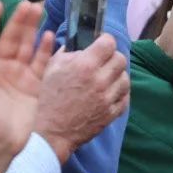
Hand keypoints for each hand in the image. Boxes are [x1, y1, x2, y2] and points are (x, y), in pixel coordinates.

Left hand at [0, 1, 55, 159]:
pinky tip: (49, 36)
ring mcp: (19, 75)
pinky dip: (45, 50)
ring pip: (27, 46)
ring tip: (39, 11)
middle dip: (18, 20)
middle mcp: (2, 67)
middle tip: (29, 4)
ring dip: (33, 29)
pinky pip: (41, 63)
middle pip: (11, 38)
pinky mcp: (34, 85)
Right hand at [33, 36, 128, 160]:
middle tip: (104, 62)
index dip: (106, 41)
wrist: (50, 132)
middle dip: (112, 58)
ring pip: (125, 79)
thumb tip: (80, 47)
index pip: (109, 43)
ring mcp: (107, 98)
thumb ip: (68, 53)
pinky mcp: (111, 113)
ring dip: (117, 76)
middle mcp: (99, 80)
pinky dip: (119, 94)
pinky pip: (125, 98)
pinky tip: (109, 93)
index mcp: (84, 66)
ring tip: (106, 79)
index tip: (102, 43)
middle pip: (121, 59)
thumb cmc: (47, 99)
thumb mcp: (51, 68)